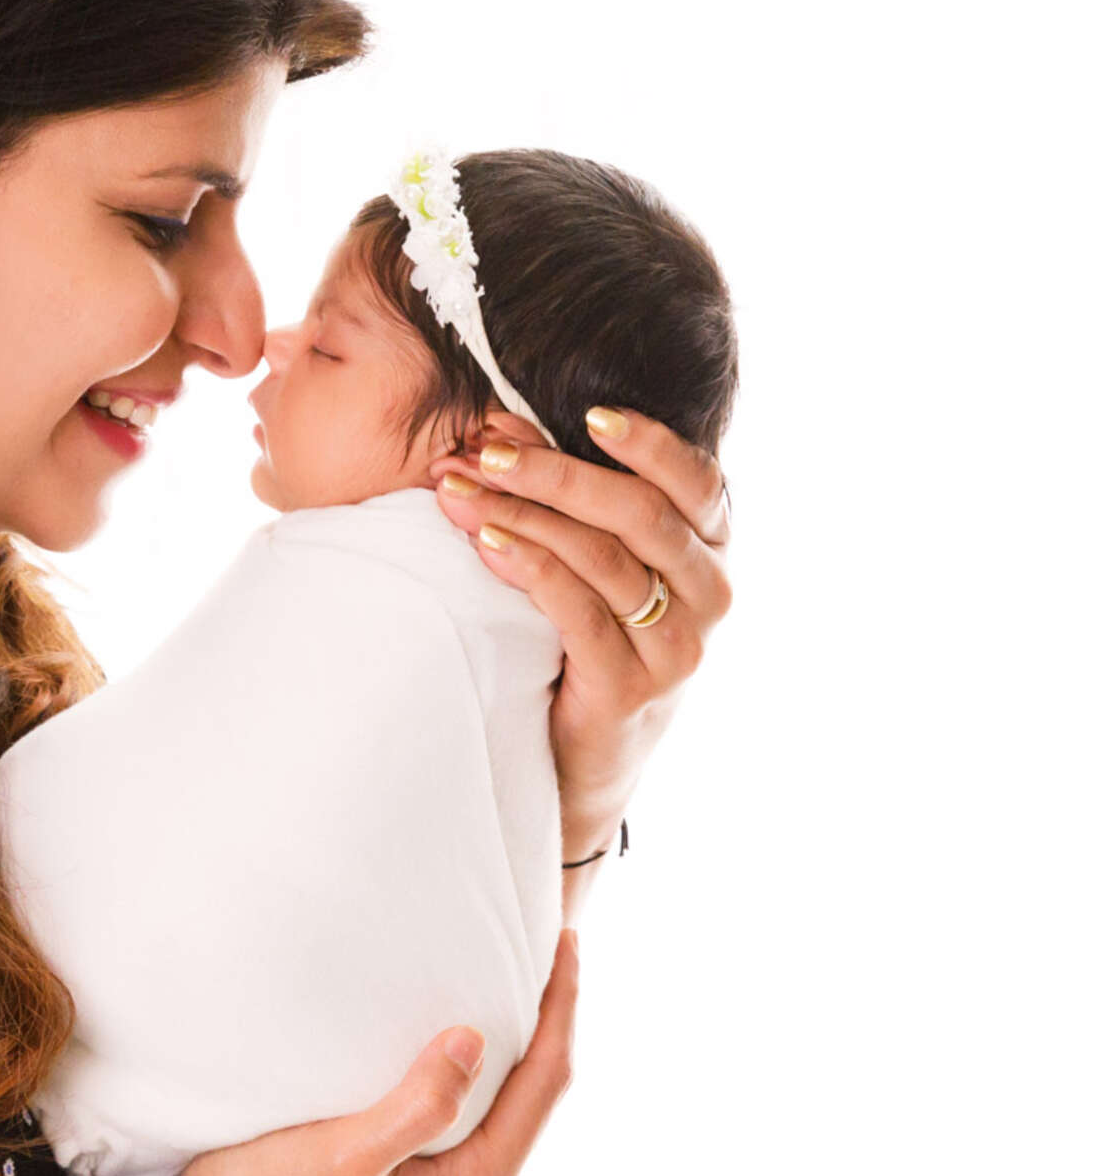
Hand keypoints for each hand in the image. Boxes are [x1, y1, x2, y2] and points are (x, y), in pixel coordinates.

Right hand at [177, 929, 579, 1175]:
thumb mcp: (347, 1149)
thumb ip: (418, 1103)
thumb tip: (471, 1041)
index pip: (542, 1087)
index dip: (562, 1013)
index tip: (569, 946)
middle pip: (533, 1104)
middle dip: (550, 1030)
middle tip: (553, 957)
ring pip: (506, 1119)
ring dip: (518, 1057)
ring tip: (520, 993)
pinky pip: (474, 1132)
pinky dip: (484, 1084)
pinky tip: (468, 1055)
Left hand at [427, 407, 732, 810]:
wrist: (588, 762)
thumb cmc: (590, 642)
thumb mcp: (593, 564)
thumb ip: (565, 497)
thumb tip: (501, 427)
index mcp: (712, 551)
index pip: (697, 481)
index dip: (649, 442)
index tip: (590, 412)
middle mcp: (711, 595)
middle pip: (639, 513)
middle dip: (556, 473)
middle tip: (487, 452)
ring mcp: (677, 647)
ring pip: (603, 559)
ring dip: (524, 516)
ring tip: (463, 492)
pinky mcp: (632, 689)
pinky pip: (579, 614)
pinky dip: (531, 569)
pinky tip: (487, 544)